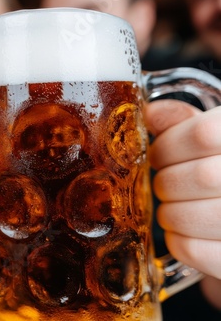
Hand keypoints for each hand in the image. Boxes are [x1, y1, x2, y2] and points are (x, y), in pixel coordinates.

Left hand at [145, 99, 220, 309]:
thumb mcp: (216, 136)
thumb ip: (184, 121)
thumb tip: (148, 113)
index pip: (203, 134)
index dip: (168, 146)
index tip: (158, 155)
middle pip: (199, 177)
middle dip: (166, 181)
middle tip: (164, 184)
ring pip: (191, 215)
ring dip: (169, 212)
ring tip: (175, 208)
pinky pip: (192, 250)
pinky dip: (178, 242)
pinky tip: (185, 233)